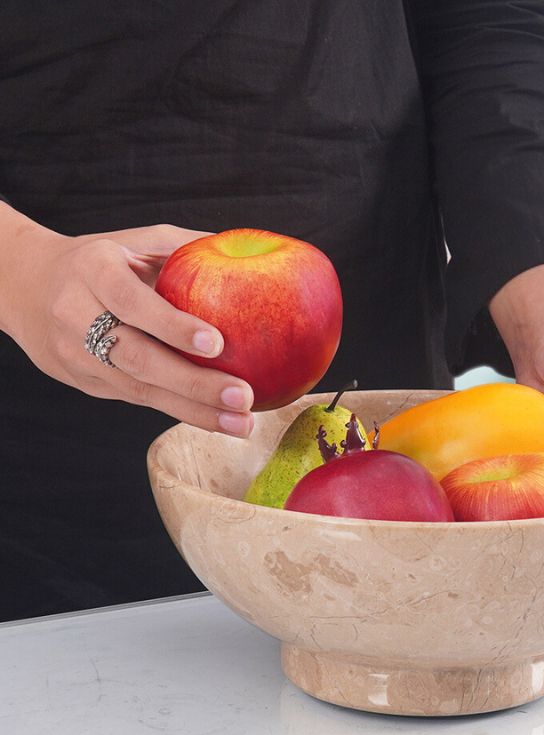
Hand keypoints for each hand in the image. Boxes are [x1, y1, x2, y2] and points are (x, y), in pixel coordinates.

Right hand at [0, 206, 253, 436]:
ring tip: (241, 423)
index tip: (216, 343)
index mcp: (93, 269)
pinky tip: (219, 420)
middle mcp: (77, 313)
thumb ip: (188, 246)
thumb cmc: (105, 260)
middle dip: (194, 383)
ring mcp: (76, 354)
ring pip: (139, 389)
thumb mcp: (139, 239)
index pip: (131, 300)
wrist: (27, 287)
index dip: (171, 325)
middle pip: (137, 356)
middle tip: (242, 396)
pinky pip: (138, 399)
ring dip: (195, 411)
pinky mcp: (85, 382)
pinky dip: (181, 411)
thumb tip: (254, 252)